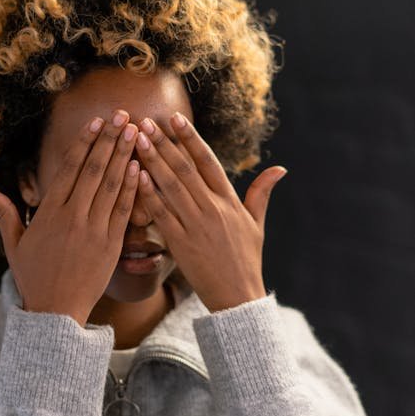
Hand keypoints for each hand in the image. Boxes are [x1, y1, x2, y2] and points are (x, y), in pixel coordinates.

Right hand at [0, 111, 139, 325]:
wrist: (55, 313)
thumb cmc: (33, 277)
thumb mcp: (14, 245)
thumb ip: (3, 213)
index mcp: (49, 214)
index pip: (69, 169)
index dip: (84, 143)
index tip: (96, 122)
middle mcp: (72, 218)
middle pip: (93, 170)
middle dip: (109, 140)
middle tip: (122, 116)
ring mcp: (94, 231)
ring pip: (111, 186)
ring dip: (124, 156)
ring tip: (135, 132)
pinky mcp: (112, 246)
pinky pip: (124, 211)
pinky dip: (132, 188)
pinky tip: (139, 167)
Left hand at [134, 112, 286, 312]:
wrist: (237, 297)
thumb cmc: (246, 260)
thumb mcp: (256, 224)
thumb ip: (261, 193)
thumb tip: (280, 168)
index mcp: (230, 201)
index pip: (208, 161)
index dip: (191, 138)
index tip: (175, 118)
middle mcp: (213, 209)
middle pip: (185, 168)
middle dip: (164, 142)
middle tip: (145, 121)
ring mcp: (196, 225)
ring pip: (171, 186)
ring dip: (152, 160)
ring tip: (137, 139)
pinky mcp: (180, 244)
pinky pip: (161, 213)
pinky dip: (147, 193)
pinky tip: (134, 175)